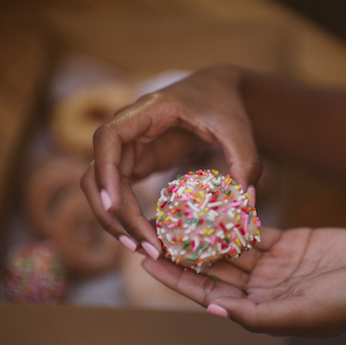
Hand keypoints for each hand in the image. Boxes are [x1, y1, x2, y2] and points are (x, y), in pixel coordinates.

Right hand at [81, 65, 261, 258]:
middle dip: (114, 212)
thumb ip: (246, 161)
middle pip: (98, 172)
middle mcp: (129, 130)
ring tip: (143, 249)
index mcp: (147, 111)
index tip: (113, 204)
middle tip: (142, 246)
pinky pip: (119, 193)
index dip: (104, 171)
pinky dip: (127, 217)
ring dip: (115, 220)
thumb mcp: (238, 130)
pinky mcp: (135, 163)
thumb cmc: (224, 106)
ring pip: (102, 188)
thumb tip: (247, 201)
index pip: (108, 138)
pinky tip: (148, 238)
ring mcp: (129, 148)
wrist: (217, 93)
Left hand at [141, 226, 345, 338]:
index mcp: (259, 311)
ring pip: (230, 244)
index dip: (176, 277)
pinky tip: (214, 202)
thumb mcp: (303, 314)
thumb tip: (212, 310)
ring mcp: (274, 264)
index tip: (146, 260)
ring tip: (177, 211)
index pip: (206, 293)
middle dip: (183, 250)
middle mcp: (261, 288)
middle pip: (212, 267)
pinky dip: (235, 216)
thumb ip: (258, 315)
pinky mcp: (290, 242)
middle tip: (153, 229)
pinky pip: (255, 228)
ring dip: (204, 229)